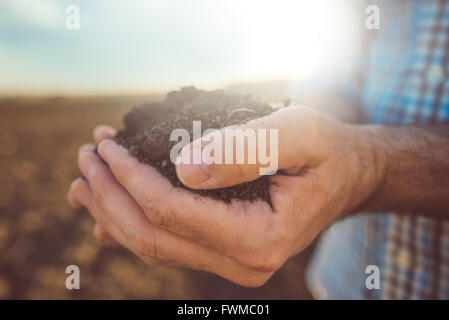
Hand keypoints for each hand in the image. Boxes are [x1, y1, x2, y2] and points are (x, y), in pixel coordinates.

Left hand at [67, 104, 379, 285]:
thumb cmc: (324, 151)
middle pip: (153, 236)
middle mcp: (243, 262)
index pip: (172, 212)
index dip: (130, 179)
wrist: (344, 176)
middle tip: (85, 158)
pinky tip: (106, 213)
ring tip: (82, 183)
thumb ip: (244, 149)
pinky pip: (167, 247)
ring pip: (154, 246)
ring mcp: (232, 264)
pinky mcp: (225, 254)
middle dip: (111, 195)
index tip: (106, 146)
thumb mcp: (297, 134)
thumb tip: (183, 168)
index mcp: (260, 237)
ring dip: (112, 212)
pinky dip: (131, 227)